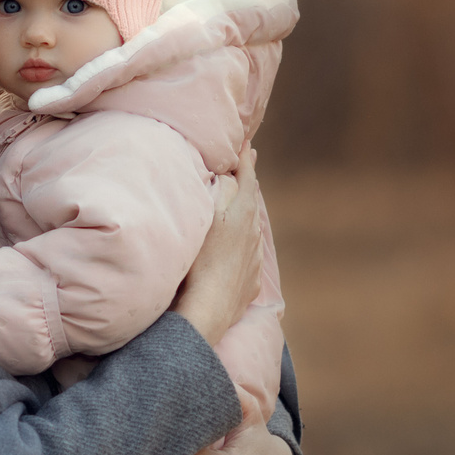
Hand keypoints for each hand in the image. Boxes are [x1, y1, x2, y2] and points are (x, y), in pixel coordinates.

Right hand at [170, 150, 262, 342]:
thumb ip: (222, 190)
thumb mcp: (207, 217)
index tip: (247, 143)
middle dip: (248, 185)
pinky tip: (235, 254)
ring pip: (252, 231)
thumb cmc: (200, 261)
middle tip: (248, 167)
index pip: (248, 179)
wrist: (207, 310)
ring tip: (239, 209)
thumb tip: (231, 173)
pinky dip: (243, 248)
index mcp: (244, 214)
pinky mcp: (248, 284)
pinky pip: (248, 259)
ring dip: (245, 218)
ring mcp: (254, 261)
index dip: (245, 160)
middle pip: (252, 203)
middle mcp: (254, 236)